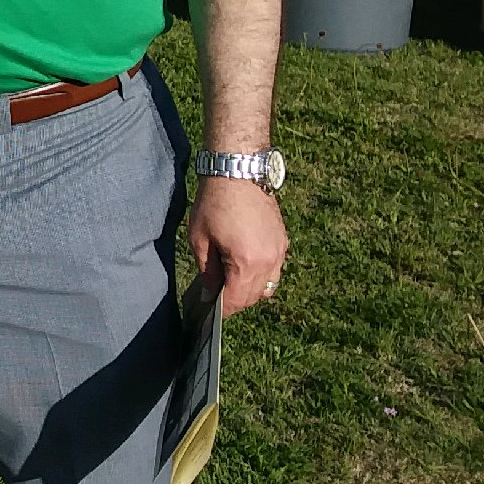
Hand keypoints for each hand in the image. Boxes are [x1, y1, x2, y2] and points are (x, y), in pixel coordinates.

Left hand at [189, 178, 287, 316]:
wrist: (238, 171)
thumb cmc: (214, 203)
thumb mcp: (200, 239)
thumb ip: (207, 271)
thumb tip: (208, 293)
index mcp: (248, 263)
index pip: (237, 300)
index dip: (222, 310)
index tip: (210, 312)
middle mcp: (270, 261)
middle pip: (254, 297)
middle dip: (236, 301)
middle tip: (216, 297)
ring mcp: (280, 251)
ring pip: (269, 285)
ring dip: (251, 289)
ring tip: (229, 282)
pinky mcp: (283, 240)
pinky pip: (275, 269)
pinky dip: (261, 274)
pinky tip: (243, 266)